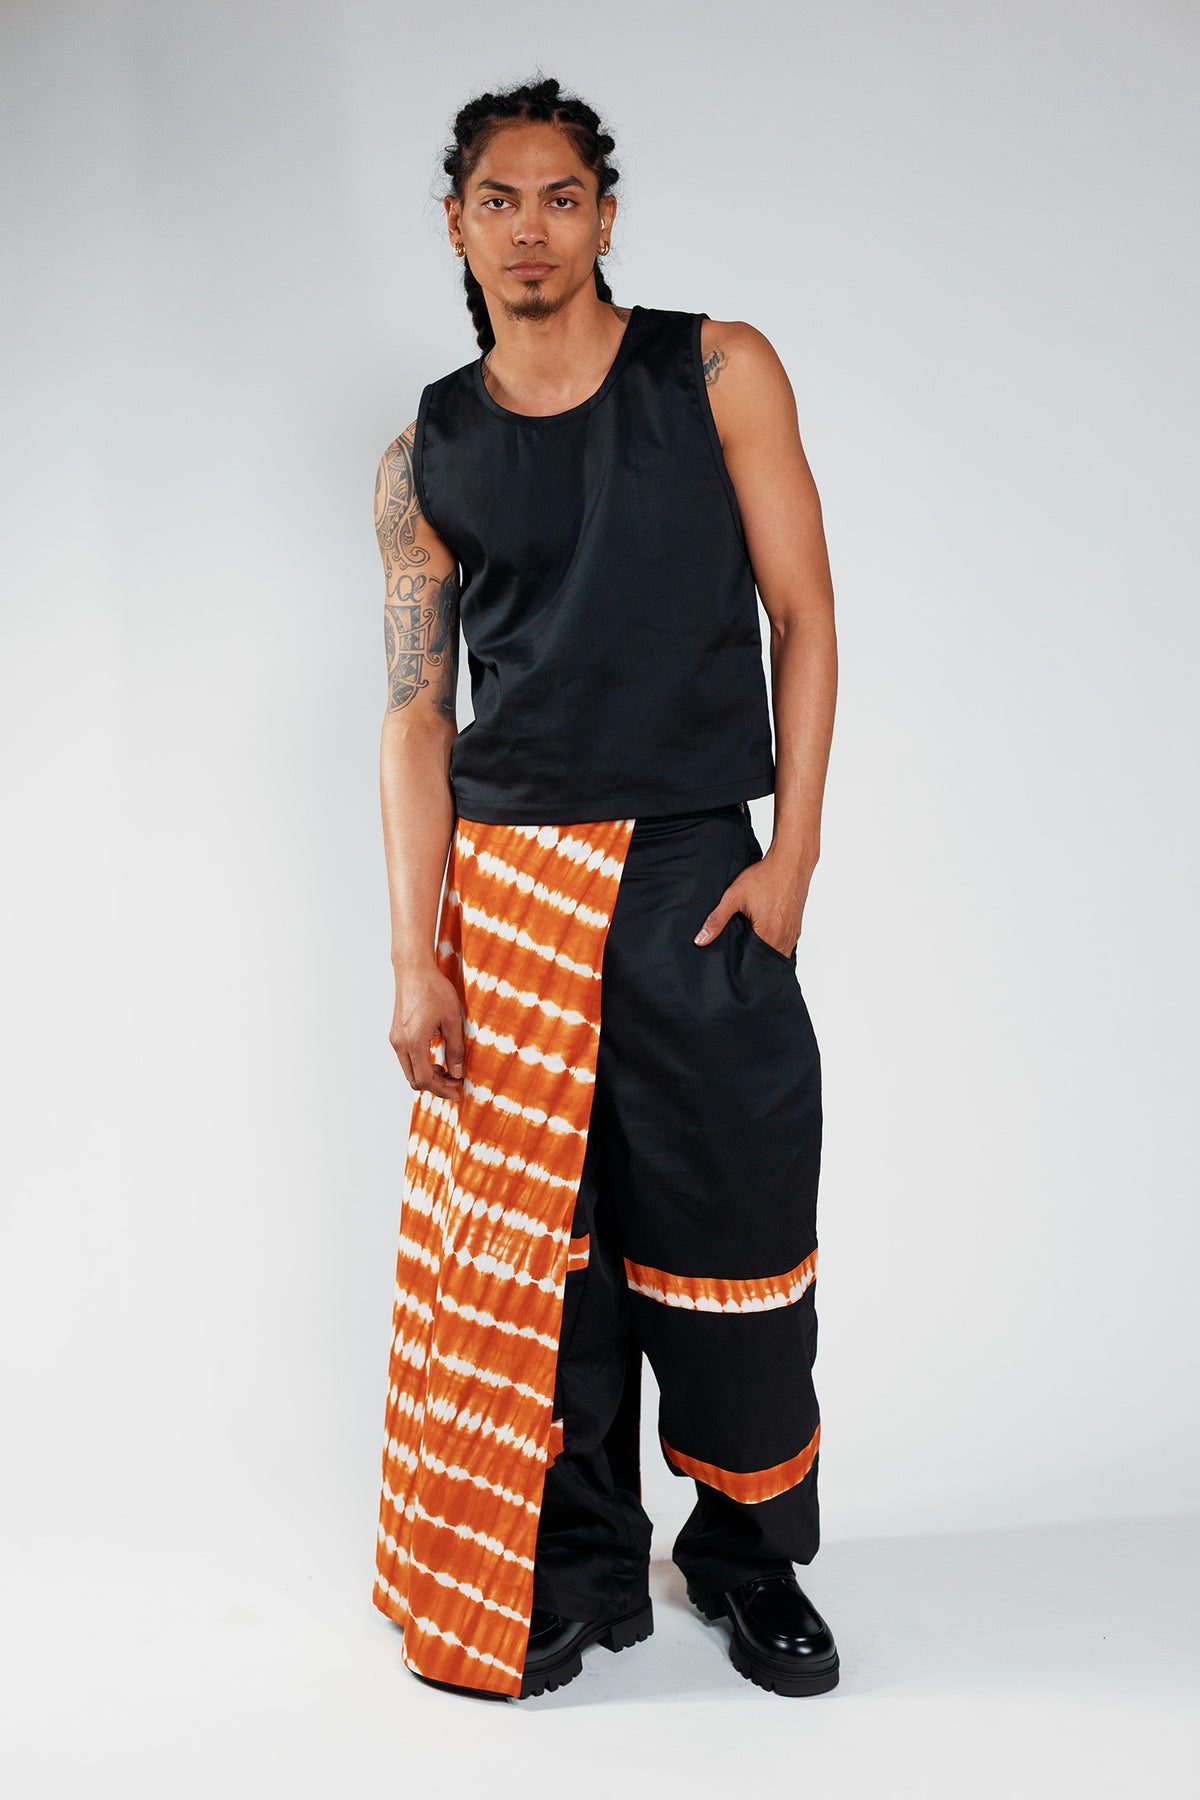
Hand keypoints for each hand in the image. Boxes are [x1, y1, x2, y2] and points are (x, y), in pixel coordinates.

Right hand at [389, 965, 465, 1098]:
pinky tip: (436, 1057)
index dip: (442, 1090)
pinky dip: (421, 1064)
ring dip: (428, 1075)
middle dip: (435, 1086)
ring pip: (409, 1070)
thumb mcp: (452, 1020)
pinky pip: (406, 1058)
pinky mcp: (396, 1034)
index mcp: (414, 1043)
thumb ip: (455, 1049)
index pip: (424, 1080)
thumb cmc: (433, 990)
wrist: (414, 970)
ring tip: (448, 1070)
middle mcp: (400, 1044)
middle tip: (455, 1082)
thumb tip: (458, 1072)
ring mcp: (395, 1039)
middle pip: (414, 1079)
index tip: (457, 1091)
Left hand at [693, 850, 808, 958]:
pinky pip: (785, 946)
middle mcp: (784, 938)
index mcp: (768, 934)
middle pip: (765, 961)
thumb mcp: (734, 896)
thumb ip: (717, 919)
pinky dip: (774, 946)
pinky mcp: (796, 928)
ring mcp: (792, 934)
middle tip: (739, 954)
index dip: (741, 964)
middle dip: (752, 960)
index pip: (753, 963)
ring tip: (749, 947)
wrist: (790, 862)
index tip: (732, 961)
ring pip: (776, 955)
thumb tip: (701, 939)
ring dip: (764, 954)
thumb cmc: (765, 876)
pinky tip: (763, 938)